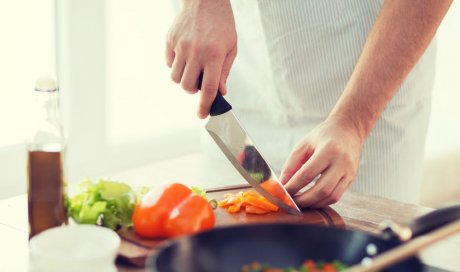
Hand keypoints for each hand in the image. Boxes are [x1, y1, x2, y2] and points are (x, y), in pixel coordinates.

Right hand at [166, 0, 236, 118]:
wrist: (205, 0)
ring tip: (192, 67)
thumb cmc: (222, 24)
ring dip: (184, 79)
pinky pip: (169, 63)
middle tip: (200, 81)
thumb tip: (220, 93)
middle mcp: (196, 52)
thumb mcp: (230, 48)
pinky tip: (185, 55)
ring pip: (175, 78)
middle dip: (193, 90)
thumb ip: (224, 72)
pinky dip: (176, 65)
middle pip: (187, 86)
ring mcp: (181, 46)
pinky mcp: (170, 40)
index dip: (205, 105)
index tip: (202, 115)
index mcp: (214, 55)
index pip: (208, 88)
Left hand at [280, 117, 363, 207]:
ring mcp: (349, 172)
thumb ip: (292, 164)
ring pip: (331, 197)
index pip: (307, 174)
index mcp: (328, 150)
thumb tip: (283, 184)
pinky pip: (336, 196)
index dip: (293, 186)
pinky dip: (322, 202)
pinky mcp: (351, 179)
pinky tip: (311, 199)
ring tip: (299, 203)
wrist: (348, 130)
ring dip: (313, 204)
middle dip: (303, 200)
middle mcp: (342, 162)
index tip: (282, 194)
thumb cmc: (323, 136)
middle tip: (290, 202)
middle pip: (321, 190)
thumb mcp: (304, 144)